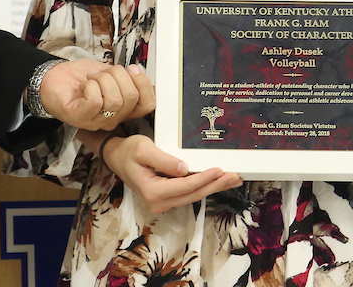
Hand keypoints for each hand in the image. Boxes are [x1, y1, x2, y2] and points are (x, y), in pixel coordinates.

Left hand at [39, 59, 154, 129]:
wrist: (52, 78)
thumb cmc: (81, 77)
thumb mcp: (109, 73)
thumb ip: (125, 77)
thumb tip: (138, 72)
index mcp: (123, 109)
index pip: (148, 105)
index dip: (145, 84)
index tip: (132, 69)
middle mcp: (112, 119)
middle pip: (132, 98)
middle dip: (118, 75)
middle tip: (103, 73)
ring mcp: (96, 121)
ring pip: (114, 100)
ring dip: (102, 79)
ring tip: (91, 78)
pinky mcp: (80, 118)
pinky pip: (95, 101)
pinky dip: (90, 86)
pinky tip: (83, 85)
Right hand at [99, 133, 241, 212]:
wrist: (117, 157)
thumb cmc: (129, 151)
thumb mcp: (143, 149)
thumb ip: (163, 160)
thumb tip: (184, 169)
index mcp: (152, 191)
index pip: (184, 186)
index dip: (203, 179)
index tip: (219, 170)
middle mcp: (158, 202)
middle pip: (193, 194)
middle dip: (215, 186)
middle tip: (235, 177)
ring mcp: (163, 202)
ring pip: (193, 196)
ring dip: (213, 187)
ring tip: (232, 179)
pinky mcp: (167, 198)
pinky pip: (189, 193)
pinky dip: (204, 187)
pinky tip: (217, 181)